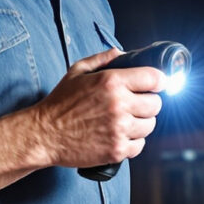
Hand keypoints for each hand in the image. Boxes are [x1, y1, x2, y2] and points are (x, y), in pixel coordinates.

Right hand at [31, 48, 162, 167]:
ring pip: (150, 125)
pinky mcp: (117, 150)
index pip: (154, 78)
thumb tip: (121, 53)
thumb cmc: (59, 103)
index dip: (159, 81)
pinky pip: (140, 145)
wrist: (44, 134)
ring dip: (142, 122)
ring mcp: (119, 129)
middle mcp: (119, 105)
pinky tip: (120, 135)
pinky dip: (133, 142)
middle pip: (156, 104)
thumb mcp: (77, 72)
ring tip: (127, 121)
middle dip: (148, 103)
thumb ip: (101, 59)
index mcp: (112, 82)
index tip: (156, 85)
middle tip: (136, 105)